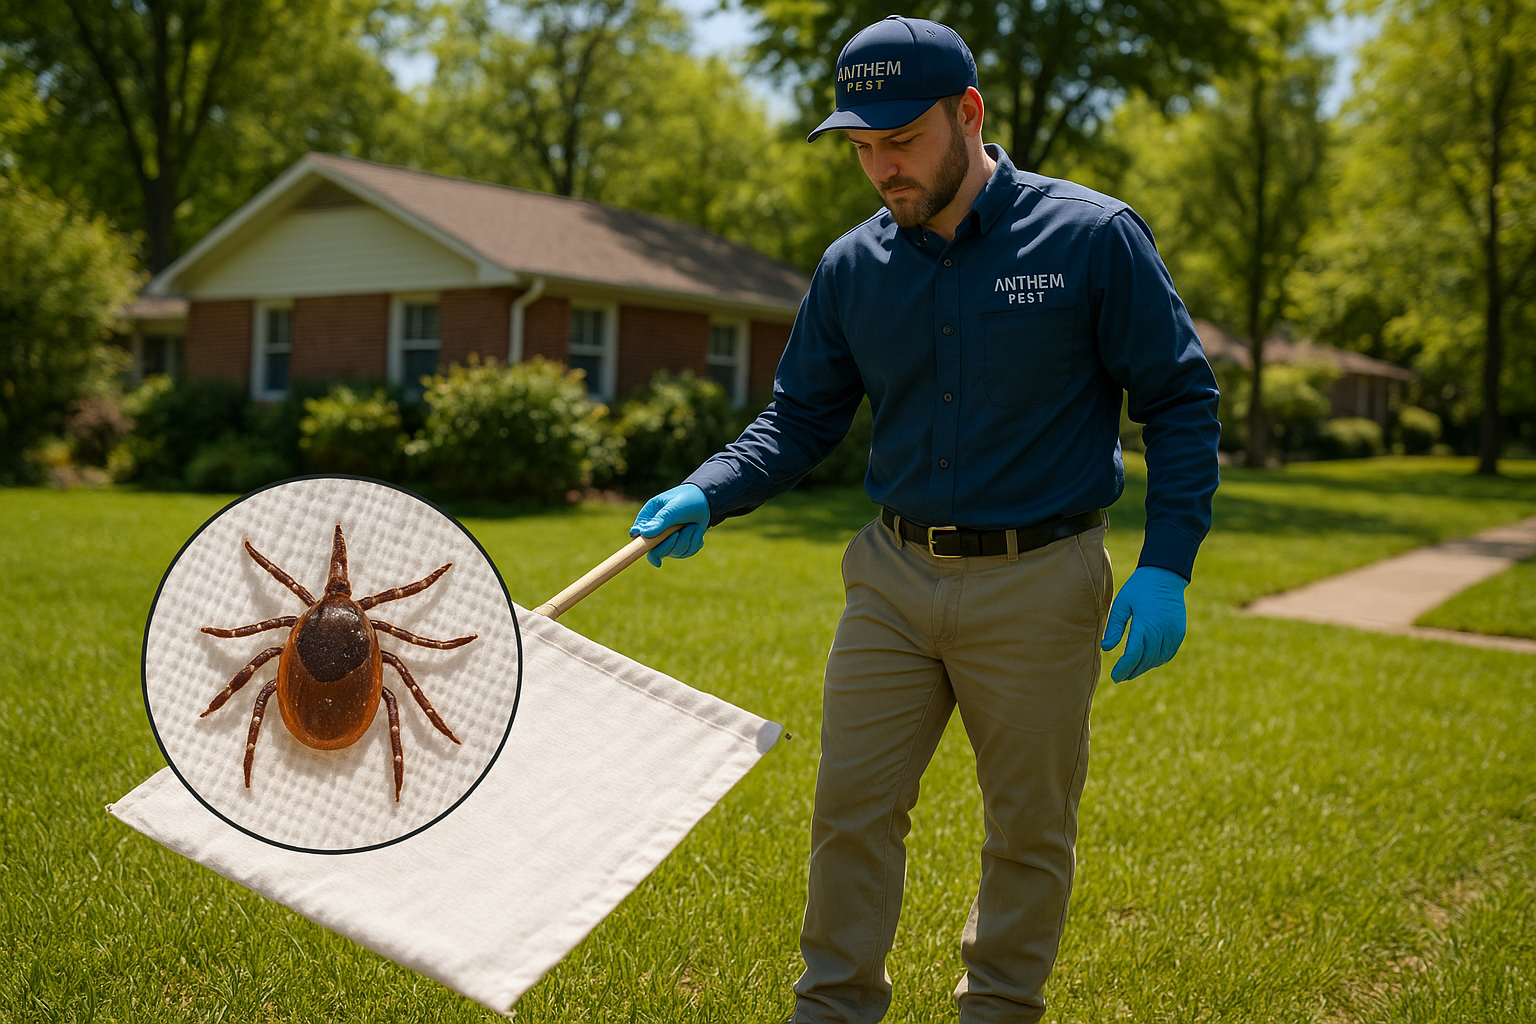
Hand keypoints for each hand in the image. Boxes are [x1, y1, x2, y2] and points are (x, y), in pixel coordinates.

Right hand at [630, 483, 710, 566]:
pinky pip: (686, 553)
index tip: (653, 546)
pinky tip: (696, 530)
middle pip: (655, 551)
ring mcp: (667, 541)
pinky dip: (694, 542)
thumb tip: (644, 534)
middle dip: (671, 543)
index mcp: (647, 519)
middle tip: (678, 531)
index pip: (637, 537)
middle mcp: (655, 532)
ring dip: (686, 539)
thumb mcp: (674, 508)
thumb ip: (660, 521)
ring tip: (692, 525)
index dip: (642, 545)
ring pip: (674, 552)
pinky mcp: (680, 547)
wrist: (705, 501)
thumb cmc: (686, 500)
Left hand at [1100, 566, 1187, 682]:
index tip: (1115, 676)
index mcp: (1145, 623)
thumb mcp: (1122, 604)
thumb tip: (1106, 648)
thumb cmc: (1139, 588)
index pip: (1134, 654)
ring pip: (1158, 659)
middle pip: (1146, 659)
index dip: (1124, 668)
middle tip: (1121, 677)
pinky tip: (1147, 662)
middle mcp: (1161, 630)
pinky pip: (1168, 654)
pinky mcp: (1179, 632)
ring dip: (1144, 667)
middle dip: (1132, 671)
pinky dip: (1157, 660)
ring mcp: (1173, 632)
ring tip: (1131, 671)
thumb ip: (1115, 627)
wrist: (1165, 576)